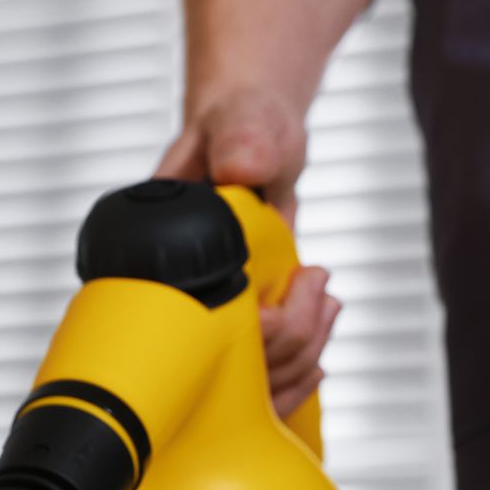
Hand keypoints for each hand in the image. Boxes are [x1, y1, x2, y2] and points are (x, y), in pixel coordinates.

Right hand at [154, 88, 339, 416]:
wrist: (254, 133)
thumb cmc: (242, 123)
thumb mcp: (242, 121)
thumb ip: (239, 139)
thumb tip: (240, 169)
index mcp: (162, 247)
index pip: (190, 322)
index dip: (248, 325)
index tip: (294, 288)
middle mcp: (184, 285)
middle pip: (226, 359)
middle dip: (289, 337)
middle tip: (319, 289)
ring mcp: (214, 302)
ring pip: (249, 368)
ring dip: (301, 347)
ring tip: (326, 305)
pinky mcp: (243, 308)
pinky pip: (265, 358)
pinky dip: (302, 351)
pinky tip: (322, 321)